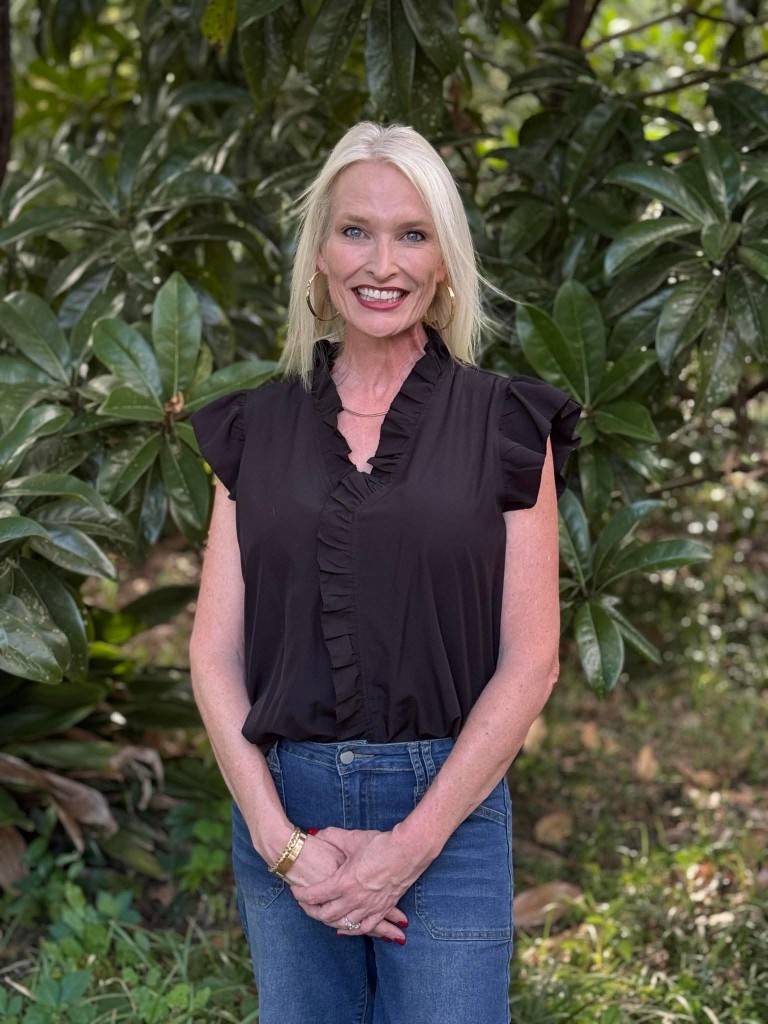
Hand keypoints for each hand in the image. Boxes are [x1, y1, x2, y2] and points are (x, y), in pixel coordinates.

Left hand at [289, 827, 422, 942]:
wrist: (407, 852)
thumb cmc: (380, 844)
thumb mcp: (353, 839)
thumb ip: (332, 837)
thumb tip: (316, 833)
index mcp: (344, 882)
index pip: (315, 895)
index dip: (302, 895)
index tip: (295, 891)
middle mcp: (354, 899)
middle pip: (325, 914)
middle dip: (311, 911)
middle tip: (304, 905)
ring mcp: (369, 907)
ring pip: (342, 924)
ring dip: (328, 921)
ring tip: (321, 915)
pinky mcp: (382, 910)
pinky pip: (363, 928)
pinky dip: (351, 930)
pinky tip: (344, 929)